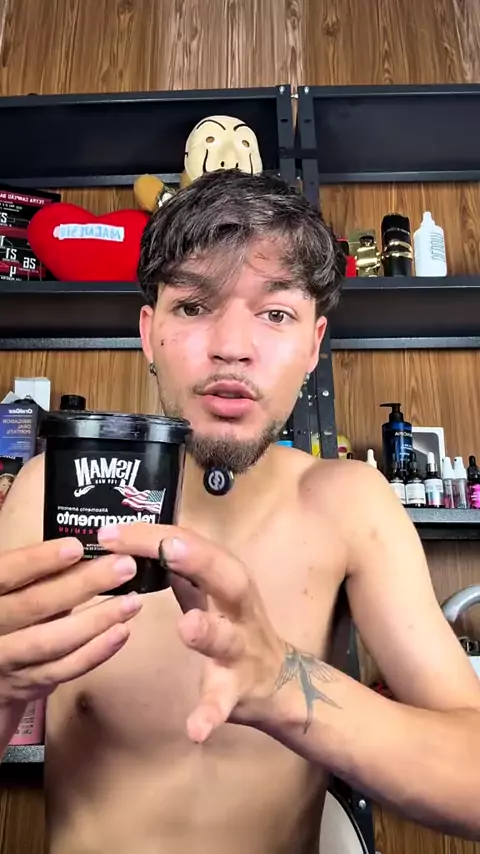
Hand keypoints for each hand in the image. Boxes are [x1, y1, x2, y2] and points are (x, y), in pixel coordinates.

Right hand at [0, 538, 141, 707]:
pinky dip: (96, 651)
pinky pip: (66, 668)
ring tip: (131, 601)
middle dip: (83, 584)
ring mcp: (9, 659)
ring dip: (97, 620)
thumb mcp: (16, 588)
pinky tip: (121, 632)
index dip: (38, 560)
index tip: (76, 547)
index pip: (7, 573)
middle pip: (35, 605)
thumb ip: (40, 573)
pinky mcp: (30, 682)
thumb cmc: (10, 610)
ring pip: (53, 640)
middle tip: (124, 567)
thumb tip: (90, 549)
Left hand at [98, 523, 284, 742]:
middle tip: (167, 548)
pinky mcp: (238, 690)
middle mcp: (238, 606)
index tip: (110, 533)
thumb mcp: (212, 589)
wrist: (280, 682)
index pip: (189, 545)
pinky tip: (194, 728)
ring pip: (226, 638)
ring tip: (188, 626)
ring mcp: (241, 649)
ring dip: (208, 631)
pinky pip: (222, 702)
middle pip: (222, 575)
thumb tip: (136, 541)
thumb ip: (180, 567)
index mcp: (225, 578)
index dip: (151, 536)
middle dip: (194, 559)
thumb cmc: (237, 627)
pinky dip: (210, 715)